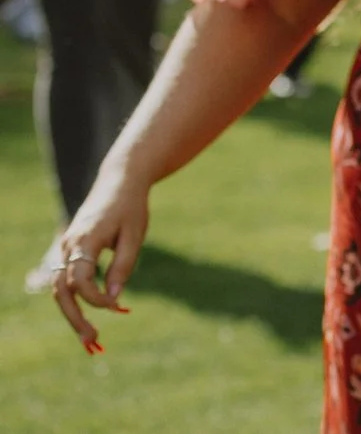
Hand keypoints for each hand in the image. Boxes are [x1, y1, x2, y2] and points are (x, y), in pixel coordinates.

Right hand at [52, 173, 148, 353]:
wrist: (120, 181)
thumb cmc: (131, 207)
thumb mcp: (135, 235)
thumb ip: (123, 265)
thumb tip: (114, 298)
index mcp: (84, 240)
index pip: (80, 280)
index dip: (96, 299)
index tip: (117, 307)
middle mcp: (69, 246)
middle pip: (62, 291)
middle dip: (76, 319)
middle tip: (93, 343)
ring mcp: (66, 248)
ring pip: (61, 290)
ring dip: (73, 315)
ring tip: (91, 339)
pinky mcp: (71, 251)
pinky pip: (67, 280)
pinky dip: (76, 300)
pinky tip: (92, 315)